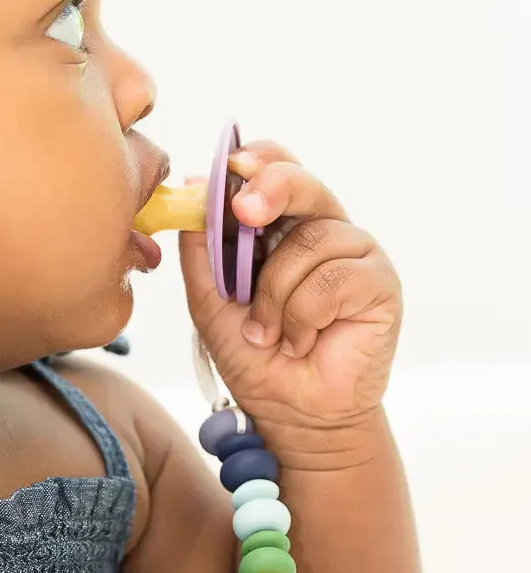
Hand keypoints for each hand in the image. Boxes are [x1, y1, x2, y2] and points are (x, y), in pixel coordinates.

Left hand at [180, 141, 401, 433]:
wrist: (289, 411)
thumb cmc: (255, 357)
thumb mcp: (211, 301)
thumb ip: (201, 250)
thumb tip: (192, 189)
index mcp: (282, 227)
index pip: (276, 171)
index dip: (258, 161)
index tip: (230, 167)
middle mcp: (322, 231)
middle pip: (302, 185)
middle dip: (271, 189)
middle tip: (244, 209)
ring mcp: (355, 254)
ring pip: (309, 242)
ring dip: (274, 296)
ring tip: (270, 333)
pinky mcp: (380, 283)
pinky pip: (332, 279)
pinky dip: (302, 316)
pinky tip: (302, 341)